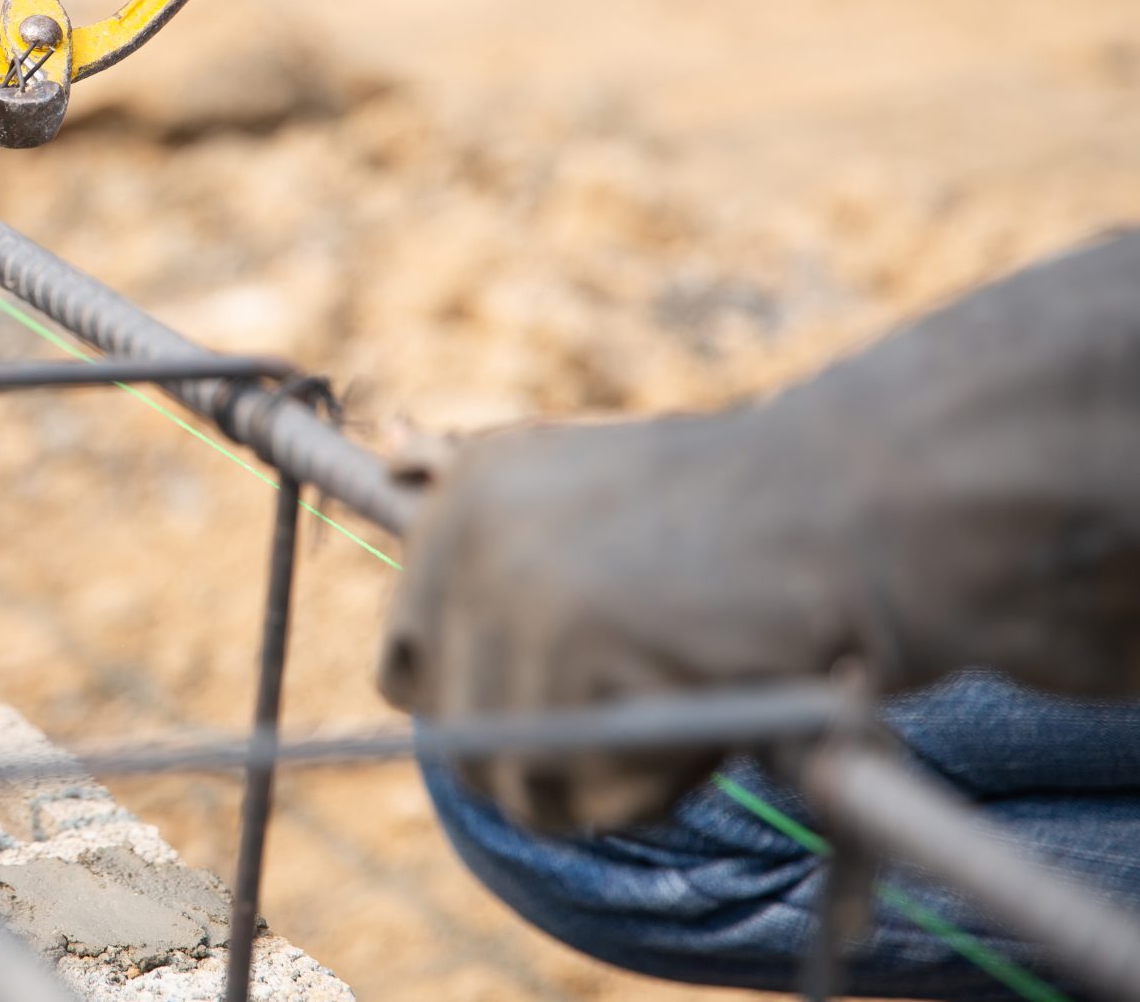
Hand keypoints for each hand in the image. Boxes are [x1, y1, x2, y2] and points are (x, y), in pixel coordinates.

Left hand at [377, 230, 1139, 832]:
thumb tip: (393, 464)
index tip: (570, 714)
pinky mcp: (563, 645)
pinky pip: (573, 787)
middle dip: (542, 755)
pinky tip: (703, 722)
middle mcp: (460, 532)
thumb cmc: (752, 513)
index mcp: (463, 495)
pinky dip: (643, 787)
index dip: (484, 709)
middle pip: (447, 727)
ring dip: (601, 780)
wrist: (858, 500)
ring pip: (503, 772)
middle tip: (644, 727)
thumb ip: (507, 528)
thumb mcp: (601, 498)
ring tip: (686, 716)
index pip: (405, 658)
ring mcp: (503, 588)